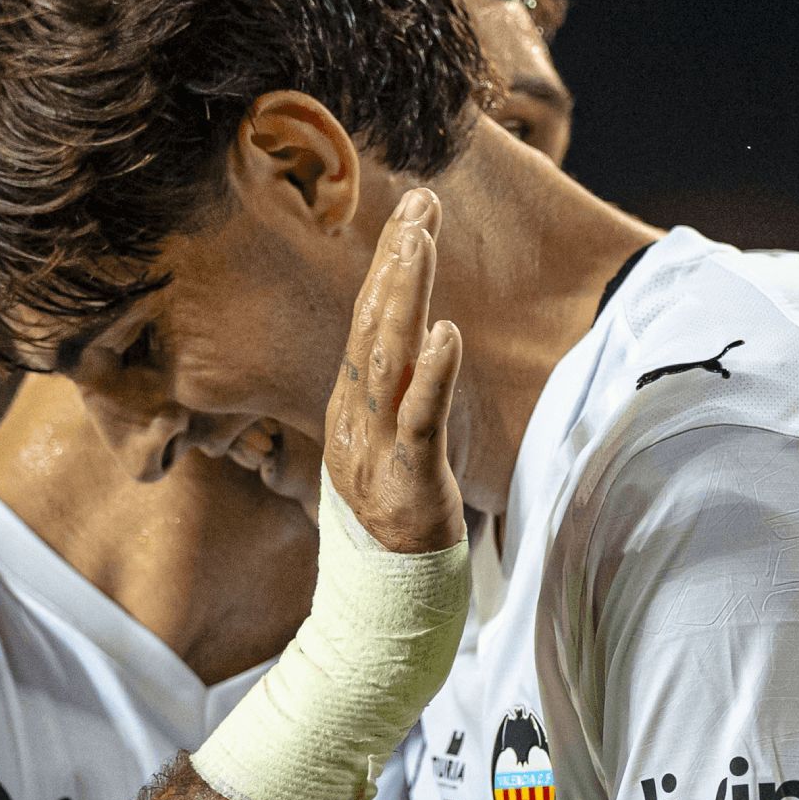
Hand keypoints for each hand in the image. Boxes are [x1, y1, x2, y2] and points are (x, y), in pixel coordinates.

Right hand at [322, 187, 464, 553]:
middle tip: (419, 203)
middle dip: (396, 259)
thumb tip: (420, 329)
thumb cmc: (395, 511)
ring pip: (387, 360)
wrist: (382, 596)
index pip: (368, 317)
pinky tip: (446, 334)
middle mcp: (355, 415)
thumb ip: (397, 387)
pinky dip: (433, 376)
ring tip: (420, 243)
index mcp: (352, 401)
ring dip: (404, 297)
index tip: (415, 209)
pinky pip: (420, 422)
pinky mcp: (408, 480)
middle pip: (372, 323)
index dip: (390, 261)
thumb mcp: (388, 437)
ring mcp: (376, 447)